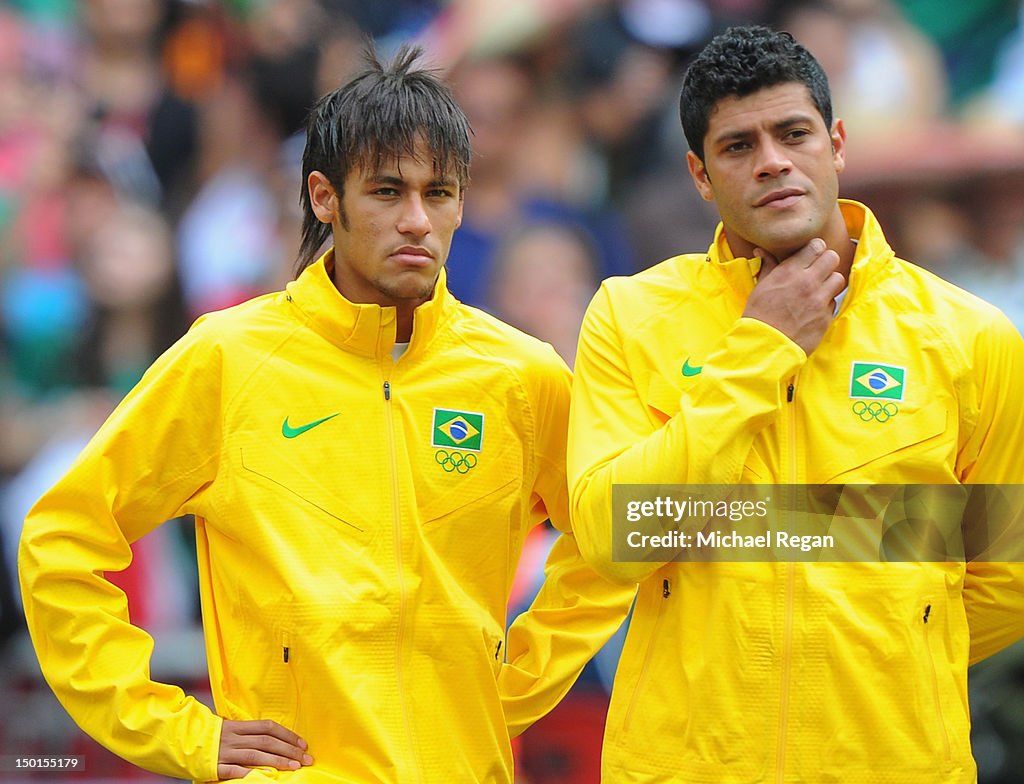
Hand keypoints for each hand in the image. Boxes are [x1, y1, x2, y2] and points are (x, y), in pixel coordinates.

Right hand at [217, 719, 312, 779]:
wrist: (179, 740)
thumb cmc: (209, 736)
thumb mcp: (229, 729)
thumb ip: (248, 734)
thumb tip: (274, 739)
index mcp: (238, 726)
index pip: (268, 727)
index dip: (287, 734)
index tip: (303, 744)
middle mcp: (234, 737)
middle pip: (266, 742)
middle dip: (288, 750)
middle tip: (306, 758)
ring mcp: (224, 751)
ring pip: (255, 755)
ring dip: (276, 761)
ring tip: (294, 767)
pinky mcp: (214, 766)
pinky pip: (233, 770)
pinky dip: (247, 773)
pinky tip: (261, 777)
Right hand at [743, 238, 844, 355]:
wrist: (765, 345)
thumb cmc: (759, 316)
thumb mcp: (760, 287)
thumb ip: (768, 266)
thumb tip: (762, 250)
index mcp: (789, 272)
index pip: (816, 246)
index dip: (815, 250)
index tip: (811, 256)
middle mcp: (808, 282)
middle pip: (833, 257)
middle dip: (826, 262)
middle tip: (818, 271)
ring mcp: (819, 300)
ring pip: (838, 279)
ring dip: (830, 282)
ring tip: (819, 290)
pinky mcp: (826, 317)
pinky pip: (834, 302)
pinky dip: (826, 304)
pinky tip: (814, 309)